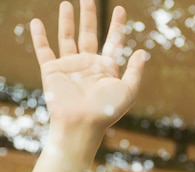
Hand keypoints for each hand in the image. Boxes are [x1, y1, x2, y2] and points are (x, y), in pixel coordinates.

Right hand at [30, 0, 144, 132]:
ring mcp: (70, 66)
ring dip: (67, 21)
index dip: (117, 26)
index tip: (120, 9)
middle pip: (89, 34)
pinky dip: (39, 37)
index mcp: (107, 68)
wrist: (82, 122)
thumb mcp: (128, 90)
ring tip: (66, 4)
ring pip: (67, 37)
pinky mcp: (52, 70)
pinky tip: (37, 22)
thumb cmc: (107, 110)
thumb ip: (135, 70)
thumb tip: (142, 51)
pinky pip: (44, 50)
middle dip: (89, 16)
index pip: (113, 41)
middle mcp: (88, 64)